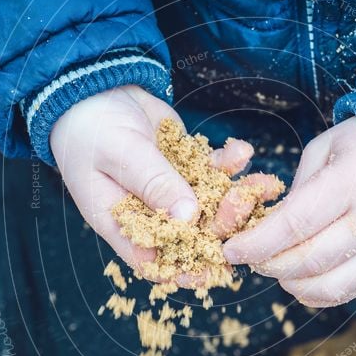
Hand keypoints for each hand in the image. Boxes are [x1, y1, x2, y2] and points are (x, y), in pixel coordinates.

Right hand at [49, 85, 272, 283]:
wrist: (93, 86)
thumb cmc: (91, 126)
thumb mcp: (120, 154)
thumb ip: (154, 184)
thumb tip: (188, 218)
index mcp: (121, 223)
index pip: (154, 261)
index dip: (184, 270)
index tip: (214, 269)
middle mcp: (148, 212)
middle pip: (191, 234)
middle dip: (222, 225)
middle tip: (244, 204)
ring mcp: (170, 189)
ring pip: (209, 204)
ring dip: (237, 197)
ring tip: (264, 183)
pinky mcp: (184, 165)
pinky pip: (212, 172)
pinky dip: (229, 165)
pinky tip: (244, 151)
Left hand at [222, 117, 355, 306]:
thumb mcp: (322, 150)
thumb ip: (295, 192)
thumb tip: (268, 231)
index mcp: (351, 181)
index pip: (296, 224)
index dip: (258, 243)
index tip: (233, 249)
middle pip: (310, 260)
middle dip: (269, 264)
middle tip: (249, 258)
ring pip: (330, 285)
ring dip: (291, 283)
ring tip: (274, 268)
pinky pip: (349, 291)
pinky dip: (317, 293)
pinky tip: (299, 280)